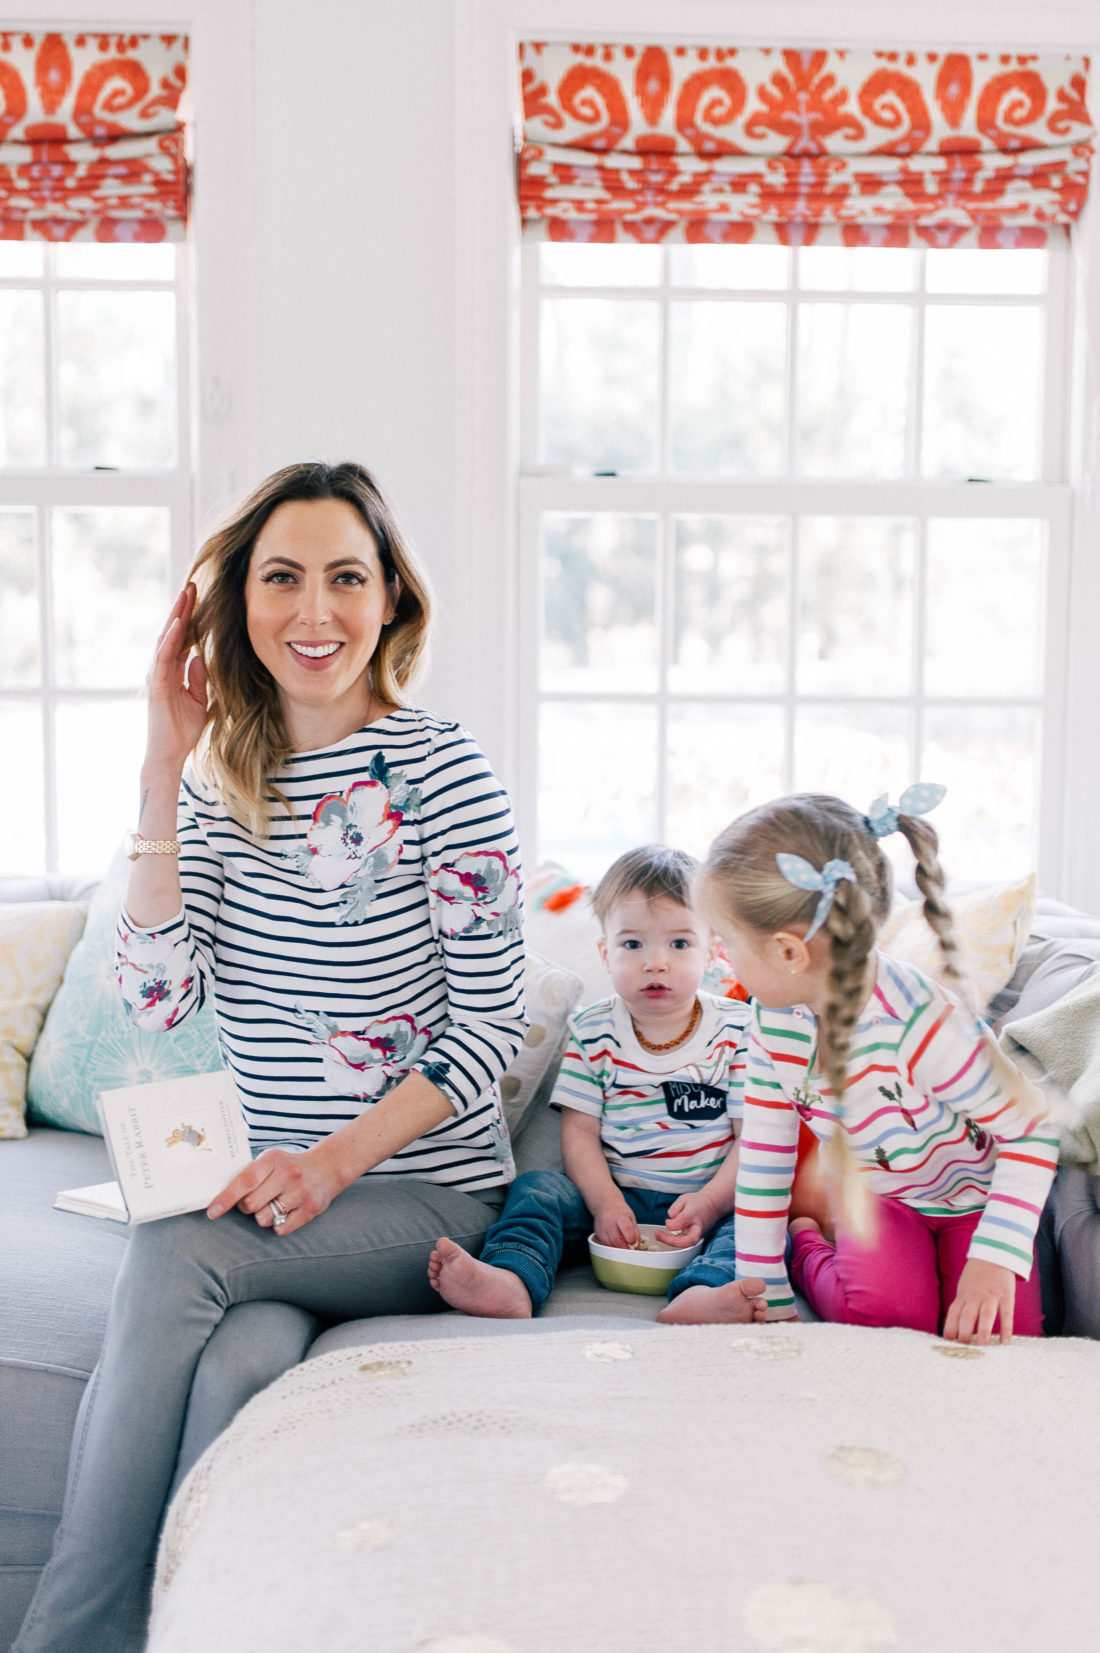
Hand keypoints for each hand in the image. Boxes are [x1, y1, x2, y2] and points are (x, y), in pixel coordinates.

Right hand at [145, 584, 208, 772]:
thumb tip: (200, 657)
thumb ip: (197, 677)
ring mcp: (156, 675)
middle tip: (192, 585)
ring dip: (175, 616)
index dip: (189, 618)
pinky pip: (163, 658)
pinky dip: (170, 640)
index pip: (181, 638)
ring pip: (165, 639)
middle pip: (172, 633)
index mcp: (172, 670)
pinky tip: (178, 624)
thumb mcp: (198, 698)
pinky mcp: (155, 685)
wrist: (169, 753)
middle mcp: (161, 668)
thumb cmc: (182, 728)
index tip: (199, 597)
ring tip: (184, 595)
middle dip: (182, 609)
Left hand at [206, 1147, 340, 1236]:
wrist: (327, 1167)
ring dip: (263, 1216)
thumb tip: (218, 1196)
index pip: (245, 1181)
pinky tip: (286, 1211)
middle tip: (254, 1200)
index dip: (226, 1198)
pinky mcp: (311, 1209)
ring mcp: (301, 1192)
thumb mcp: (270, 1160)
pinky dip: (278, 1225)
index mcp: (273, 1159)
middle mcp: (288, 1174)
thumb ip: (249, 1174)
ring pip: (264, 1219)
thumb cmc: (288, 1166)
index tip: (213, 1212)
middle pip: (251, 1204)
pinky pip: (281, 1229)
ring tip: (273, 1204)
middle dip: (246, 1207)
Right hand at [593, 1200, 638, 1248]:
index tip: (634, 1242)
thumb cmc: (620, 1213)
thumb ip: (635, 1232)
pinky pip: (606, 1247)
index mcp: (621, 1217)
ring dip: (618, 1250)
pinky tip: (616, 1245)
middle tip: (630, 1250)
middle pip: (617, 1240)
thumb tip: (636, 1246)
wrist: (606, 1206)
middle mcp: (609, 1223)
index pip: (626, 1228)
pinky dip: (612, 1248)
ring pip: (611, 1246)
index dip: (631, 1237)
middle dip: (625, 1248)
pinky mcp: (598, 1236)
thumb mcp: (631, 1218)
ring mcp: (602, 1230)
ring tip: (624, 1247)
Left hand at [655, 1190, 715, 1247]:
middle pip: (688, 1240)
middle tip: (658, 1235)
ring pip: (687, 1244)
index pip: (681, 1222)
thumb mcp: (684, 1199)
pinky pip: (686, 1242)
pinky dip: (676, 1241)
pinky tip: (668, 1236)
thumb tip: (669, 1222)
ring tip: (660, 1236)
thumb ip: (675, 1209)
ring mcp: (699, 1234)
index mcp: (693, 1214)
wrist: (713, 1205)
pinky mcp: (697, 1237)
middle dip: (671, 1241)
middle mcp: (698, 1227)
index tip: (667, 1221)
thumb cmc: (698, 1202)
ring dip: (672, 1242)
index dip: (671, 1224)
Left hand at [942, 1259, 1016, 1344]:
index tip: (948, 1344)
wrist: (995, 1255)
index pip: (953, 1313)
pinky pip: (1006, 1314)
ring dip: (983, 1332)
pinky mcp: (1006, 1296)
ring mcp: (991, 1296)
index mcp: (963, 1294)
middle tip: (964, 1350)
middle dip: (964, 1333)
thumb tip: (956, 1328)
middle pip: (967, 1316)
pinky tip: (1005, 1342)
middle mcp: (975, 1296)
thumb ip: (962, 1304)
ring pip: (986, 1315)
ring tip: (982, 1348)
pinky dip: (1006, 1329)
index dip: (950, 1329)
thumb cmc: (977, 1277)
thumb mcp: (964, 1287)